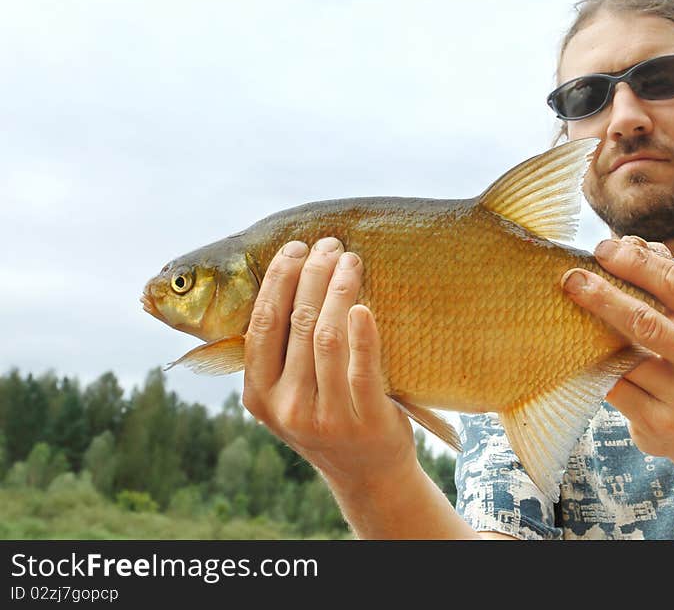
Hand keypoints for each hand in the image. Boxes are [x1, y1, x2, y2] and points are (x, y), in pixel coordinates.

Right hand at [241, 237, 415, 491]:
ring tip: (352, 261)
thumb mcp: (290, 395)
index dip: (278, 281)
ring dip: (339, 290)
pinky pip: (363, 368)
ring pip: (327, 338)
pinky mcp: (365, 422)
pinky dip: (363, 333)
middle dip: (312, 274)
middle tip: (330, 244)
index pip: (262, 325)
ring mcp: (325, 417)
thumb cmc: (329, 418)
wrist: (369, 474)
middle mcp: (286, 407)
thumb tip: (288, 278)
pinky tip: (364, 305)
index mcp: (259, 396)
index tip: (294, 248)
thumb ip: (282, 354)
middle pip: (296, 323)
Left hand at [562, 236, 673, 458]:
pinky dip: (596, 369)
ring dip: (595, 337)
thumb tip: (624, 244)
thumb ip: (664, 280)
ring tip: (576, 320)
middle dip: (604, 296)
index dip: (637, 263)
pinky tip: (585, 359)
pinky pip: (613, 386)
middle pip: (646, 322)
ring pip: (624, 358)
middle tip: (572, 278)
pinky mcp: (662, 423)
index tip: (602, 250)